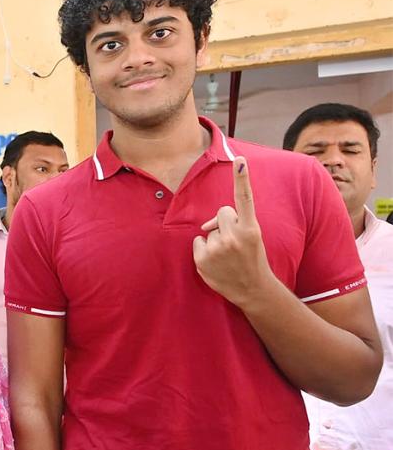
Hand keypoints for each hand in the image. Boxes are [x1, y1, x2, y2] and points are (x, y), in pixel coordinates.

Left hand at [193, 156, 274, 306]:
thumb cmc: (251, 259)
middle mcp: (234, 237)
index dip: (242, 178)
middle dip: (225, 222)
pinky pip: (198, 242)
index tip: (239, 160)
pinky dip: (204, 250)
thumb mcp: (252, 238)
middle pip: (222, 212)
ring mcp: (217, 249)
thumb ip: (233, 224)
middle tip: (236, 242)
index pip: (244, 199)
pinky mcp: (202, 260)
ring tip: (227, 256)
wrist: (252, 289)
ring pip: (209, 229)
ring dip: (215, 238)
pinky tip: (216, 262)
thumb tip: (205, 225)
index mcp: (251, 229)